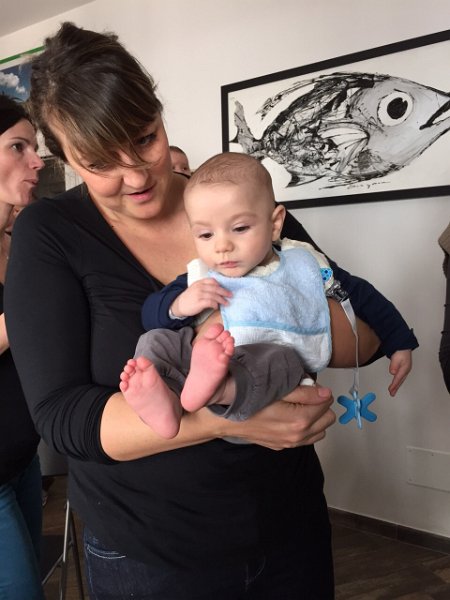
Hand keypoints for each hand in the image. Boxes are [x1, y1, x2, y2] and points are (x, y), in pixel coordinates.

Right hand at [170, 279, 231, 316]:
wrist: (179, 305)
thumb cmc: (189, 297)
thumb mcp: (196, 288)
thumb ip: (205, 286)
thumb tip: (218, 289)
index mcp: (199, 282)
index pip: (212, 281)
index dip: (220, 285)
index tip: (225, 289)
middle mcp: (200, 287)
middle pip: (215, 288)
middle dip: (224, 292)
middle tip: (230, 295)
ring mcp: (199, 294)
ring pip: (214, 295)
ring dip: (222, 300)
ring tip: (226, 303)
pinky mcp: (199, 302)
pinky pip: (210, 302)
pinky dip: (215, 304)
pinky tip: (217, 307)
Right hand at [219, 384, 335, 449]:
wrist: (228, 419)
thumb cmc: (251, 400)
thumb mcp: (279, 390)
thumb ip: (306, 392)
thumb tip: (327, 393)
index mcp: (300, 420)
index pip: (327, 403)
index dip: (319, 391)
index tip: (307, 387)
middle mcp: (299, 436)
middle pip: (328, 419)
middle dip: (320, 406)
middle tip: (304, 396)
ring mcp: (291, 444)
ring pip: (320, 431)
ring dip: (315, 419)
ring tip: (299, 407)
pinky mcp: (283, 446)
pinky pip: (306, 439)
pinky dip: (305, 429)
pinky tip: (290, 418)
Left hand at [388, 349, 411, 395]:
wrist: (403, 346)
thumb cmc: (401, 351)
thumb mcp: (396, 358)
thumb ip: (394, 365)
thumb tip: (393, 372)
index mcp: (405, 368)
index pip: (398, 378)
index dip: (394, 385)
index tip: (390, 390)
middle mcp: (406, 370)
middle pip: (400, 381)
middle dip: (396, 387)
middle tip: (392, 394)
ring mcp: (405, 369)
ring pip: (400, 380)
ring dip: (397, 385)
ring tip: (393, 391)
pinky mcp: (404, 368)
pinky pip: (400, 377)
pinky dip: (398, 381)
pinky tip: (396, 384)